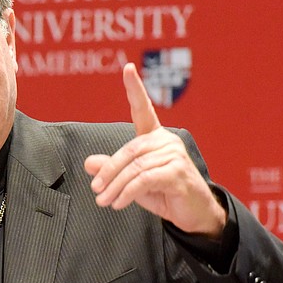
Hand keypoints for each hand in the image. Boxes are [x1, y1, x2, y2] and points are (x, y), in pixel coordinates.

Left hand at [84, 63, 225, 238]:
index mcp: (156, 137)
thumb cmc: (164, 194)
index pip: (143, 109)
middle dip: (109, 171)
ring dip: (115, 187)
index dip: (135, 88)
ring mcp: (174, 155)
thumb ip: (113, 170)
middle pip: (129, 151)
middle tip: (95, 190)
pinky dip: (127, 193)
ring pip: (135, 168)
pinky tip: (118, 203)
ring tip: (103, 201)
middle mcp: (166, 141)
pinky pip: (144, 180)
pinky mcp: (177, 173)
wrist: (193, 214)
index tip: (127, 68)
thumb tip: (89, 163)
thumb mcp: (132, 181)